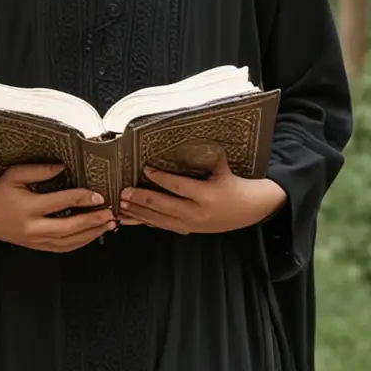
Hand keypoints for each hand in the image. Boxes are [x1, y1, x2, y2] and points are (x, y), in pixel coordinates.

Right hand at [0, 163, 115, 251]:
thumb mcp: (13, 175)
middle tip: (110, 214)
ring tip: (107, 225)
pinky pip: (61, 248)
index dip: (82, 198)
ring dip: (91, 234)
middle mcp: (32, 227)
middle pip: (69, 227)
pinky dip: (79, 243)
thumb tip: (62, 167)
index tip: (98, 195)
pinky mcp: (35, 246)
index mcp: (28, 207)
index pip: (61, 202)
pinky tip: (91, 236)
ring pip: (68, 242)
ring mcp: (34, 240)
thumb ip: (38, 171)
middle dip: (93, 221)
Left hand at [118, 156, 287, 234]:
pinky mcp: (187, 230)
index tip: (145, 170)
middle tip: (124, 192)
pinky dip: (146, 222)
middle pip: (164, 206)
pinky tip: (131, 219)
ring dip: (138, 213)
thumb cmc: (234, 186)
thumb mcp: (221, 168)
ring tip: (122, 206)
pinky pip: (162, 227)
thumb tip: (186, 140)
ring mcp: (191, 225)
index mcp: (207, 195)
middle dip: (141, 200)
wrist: (248, 209)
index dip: (160, 179)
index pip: (179, 186)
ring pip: (159, 220)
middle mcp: (197, 213)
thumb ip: (204, 157)